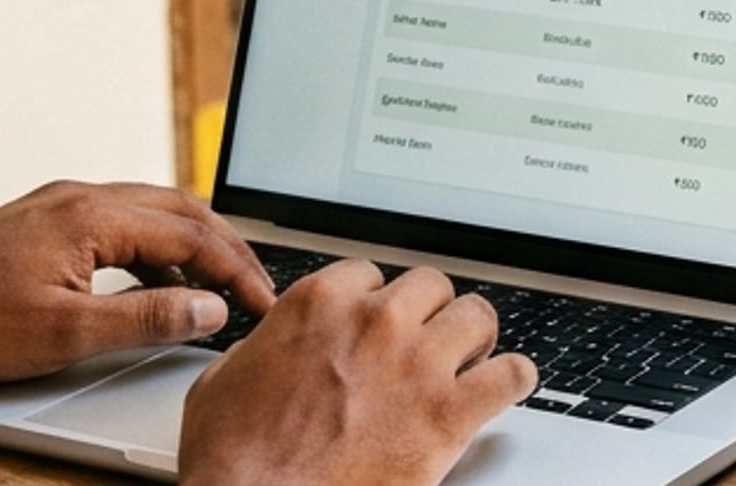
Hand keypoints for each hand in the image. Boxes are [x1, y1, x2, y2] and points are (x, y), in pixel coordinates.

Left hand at [0, 181, 275, 384]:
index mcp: (94, 215)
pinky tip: (156, 282)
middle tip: (256, 287)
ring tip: (217, 285)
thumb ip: (147, 317)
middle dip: (227, 248)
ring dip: (193, 245)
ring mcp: (62, 203)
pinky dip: (156, 247)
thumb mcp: (66, 333)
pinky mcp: (46, 219)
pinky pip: (123, 220)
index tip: (263, 303)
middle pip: (182, 210)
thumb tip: (208, 309)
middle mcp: (82, 195)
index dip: (237, 272)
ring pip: (153, 211)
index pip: (193, 236)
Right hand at [179, 262, 537, 485]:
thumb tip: (274, 347)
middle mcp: (374, 322)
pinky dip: (513, 379)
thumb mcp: (222, 383)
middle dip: (428, 316)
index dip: (377, 304)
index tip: (379, 325)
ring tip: (466, 362)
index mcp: (319, 303)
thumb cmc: (233, 461)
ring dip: (472, 339)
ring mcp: (417, 364)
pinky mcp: (448, 413)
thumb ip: (264, 348)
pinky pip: (512, 374)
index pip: (372, 274)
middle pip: (431, 287)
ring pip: (477, 317)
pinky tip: (503, 388)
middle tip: (425, 344)